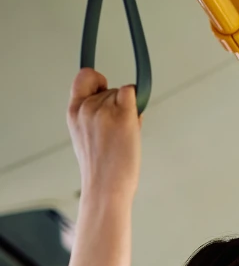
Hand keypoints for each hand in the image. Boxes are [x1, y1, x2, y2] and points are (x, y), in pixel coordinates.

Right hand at [68, 69, 141, 201]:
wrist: (105, 188)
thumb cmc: (102, 169)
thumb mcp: (87, 136)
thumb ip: (96, 115)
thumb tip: (122, 98)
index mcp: (73, 112)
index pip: (83, 77)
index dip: (97, 80)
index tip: (104, 90)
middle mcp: (87, 107)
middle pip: (109, 89)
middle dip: (117, 105)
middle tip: (117, 132)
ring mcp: (104, 111)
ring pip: (123, 94)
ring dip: (129, 110)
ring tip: (124, 136)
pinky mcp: (122, 116)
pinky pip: (133, 92)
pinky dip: (137, 102)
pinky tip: (134, 123)